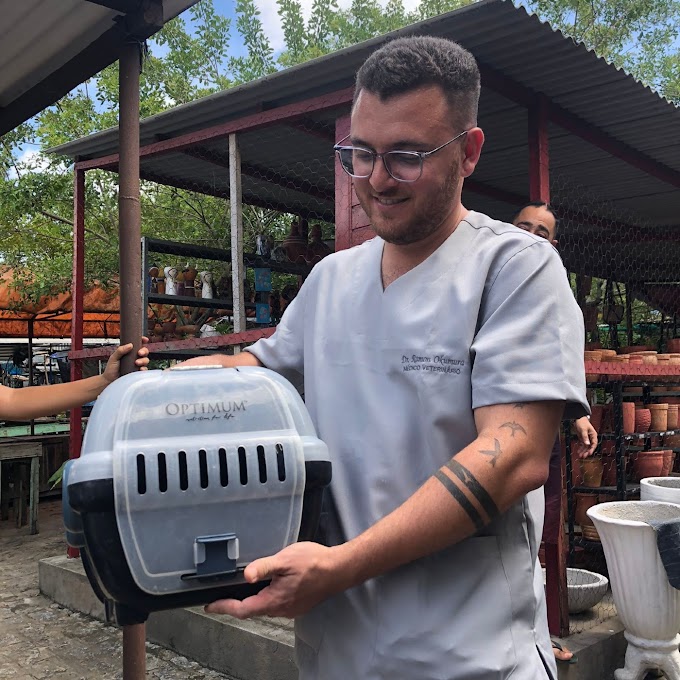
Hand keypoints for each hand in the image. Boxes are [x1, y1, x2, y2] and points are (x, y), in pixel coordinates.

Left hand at [102, 338, 149, 383]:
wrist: (110, 381)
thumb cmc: (111, 369)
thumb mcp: (113, 358)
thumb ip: (120, 350)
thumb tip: (130, 345)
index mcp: (128, 352)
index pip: (137, 344)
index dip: (142, 341)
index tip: (144, 339)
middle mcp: (134, 357)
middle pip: (144, 351)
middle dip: (144, 351)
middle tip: (139, 353)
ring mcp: (137, 365)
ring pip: (146, 360)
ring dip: (143, 360)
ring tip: (136, 363)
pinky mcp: (138, 372)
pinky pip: (145, 369)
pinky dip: (144, 369)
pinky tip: (140, 369)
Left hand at [204, 542, 341, 619]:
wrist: (339, 569)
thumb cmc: (315, 562)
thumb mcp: (285, 560)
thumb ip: (264, 567)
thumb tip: (246, 575)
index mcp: (275, 600)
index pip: (243, 609)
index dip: (224, 607)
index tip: (210, 605)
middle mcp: (282, 609)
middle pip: (253, 610)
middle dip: (236, 603)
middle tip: (222, 595)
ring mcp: (291, 608)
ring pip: (265, 607)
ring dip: (253, 599)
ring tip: (243, 588)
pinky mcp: (298, 603)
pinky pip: (277, 603)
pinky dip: (267, 596)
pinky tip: (269, 584)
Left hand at [573, 416, 597, 457]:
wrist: (578, 418)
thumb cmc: (582, 422)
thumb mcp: (583, 430)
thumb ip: (585, 437)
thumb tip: (587, 444)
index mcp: (593, 435)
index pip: (594, 444)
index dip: (592, 449)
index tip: (589, 453)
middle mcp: (591, 437)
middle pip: (590, 446)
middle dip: (587, 451)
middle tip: (584, 456)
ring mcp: (586, 438)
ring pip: (586, 446)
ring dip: (583, 451)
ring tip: (580, 456)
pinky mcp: (582, 438)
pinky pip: (582, 444)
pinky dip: (580, 448)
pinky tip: (578, 451)